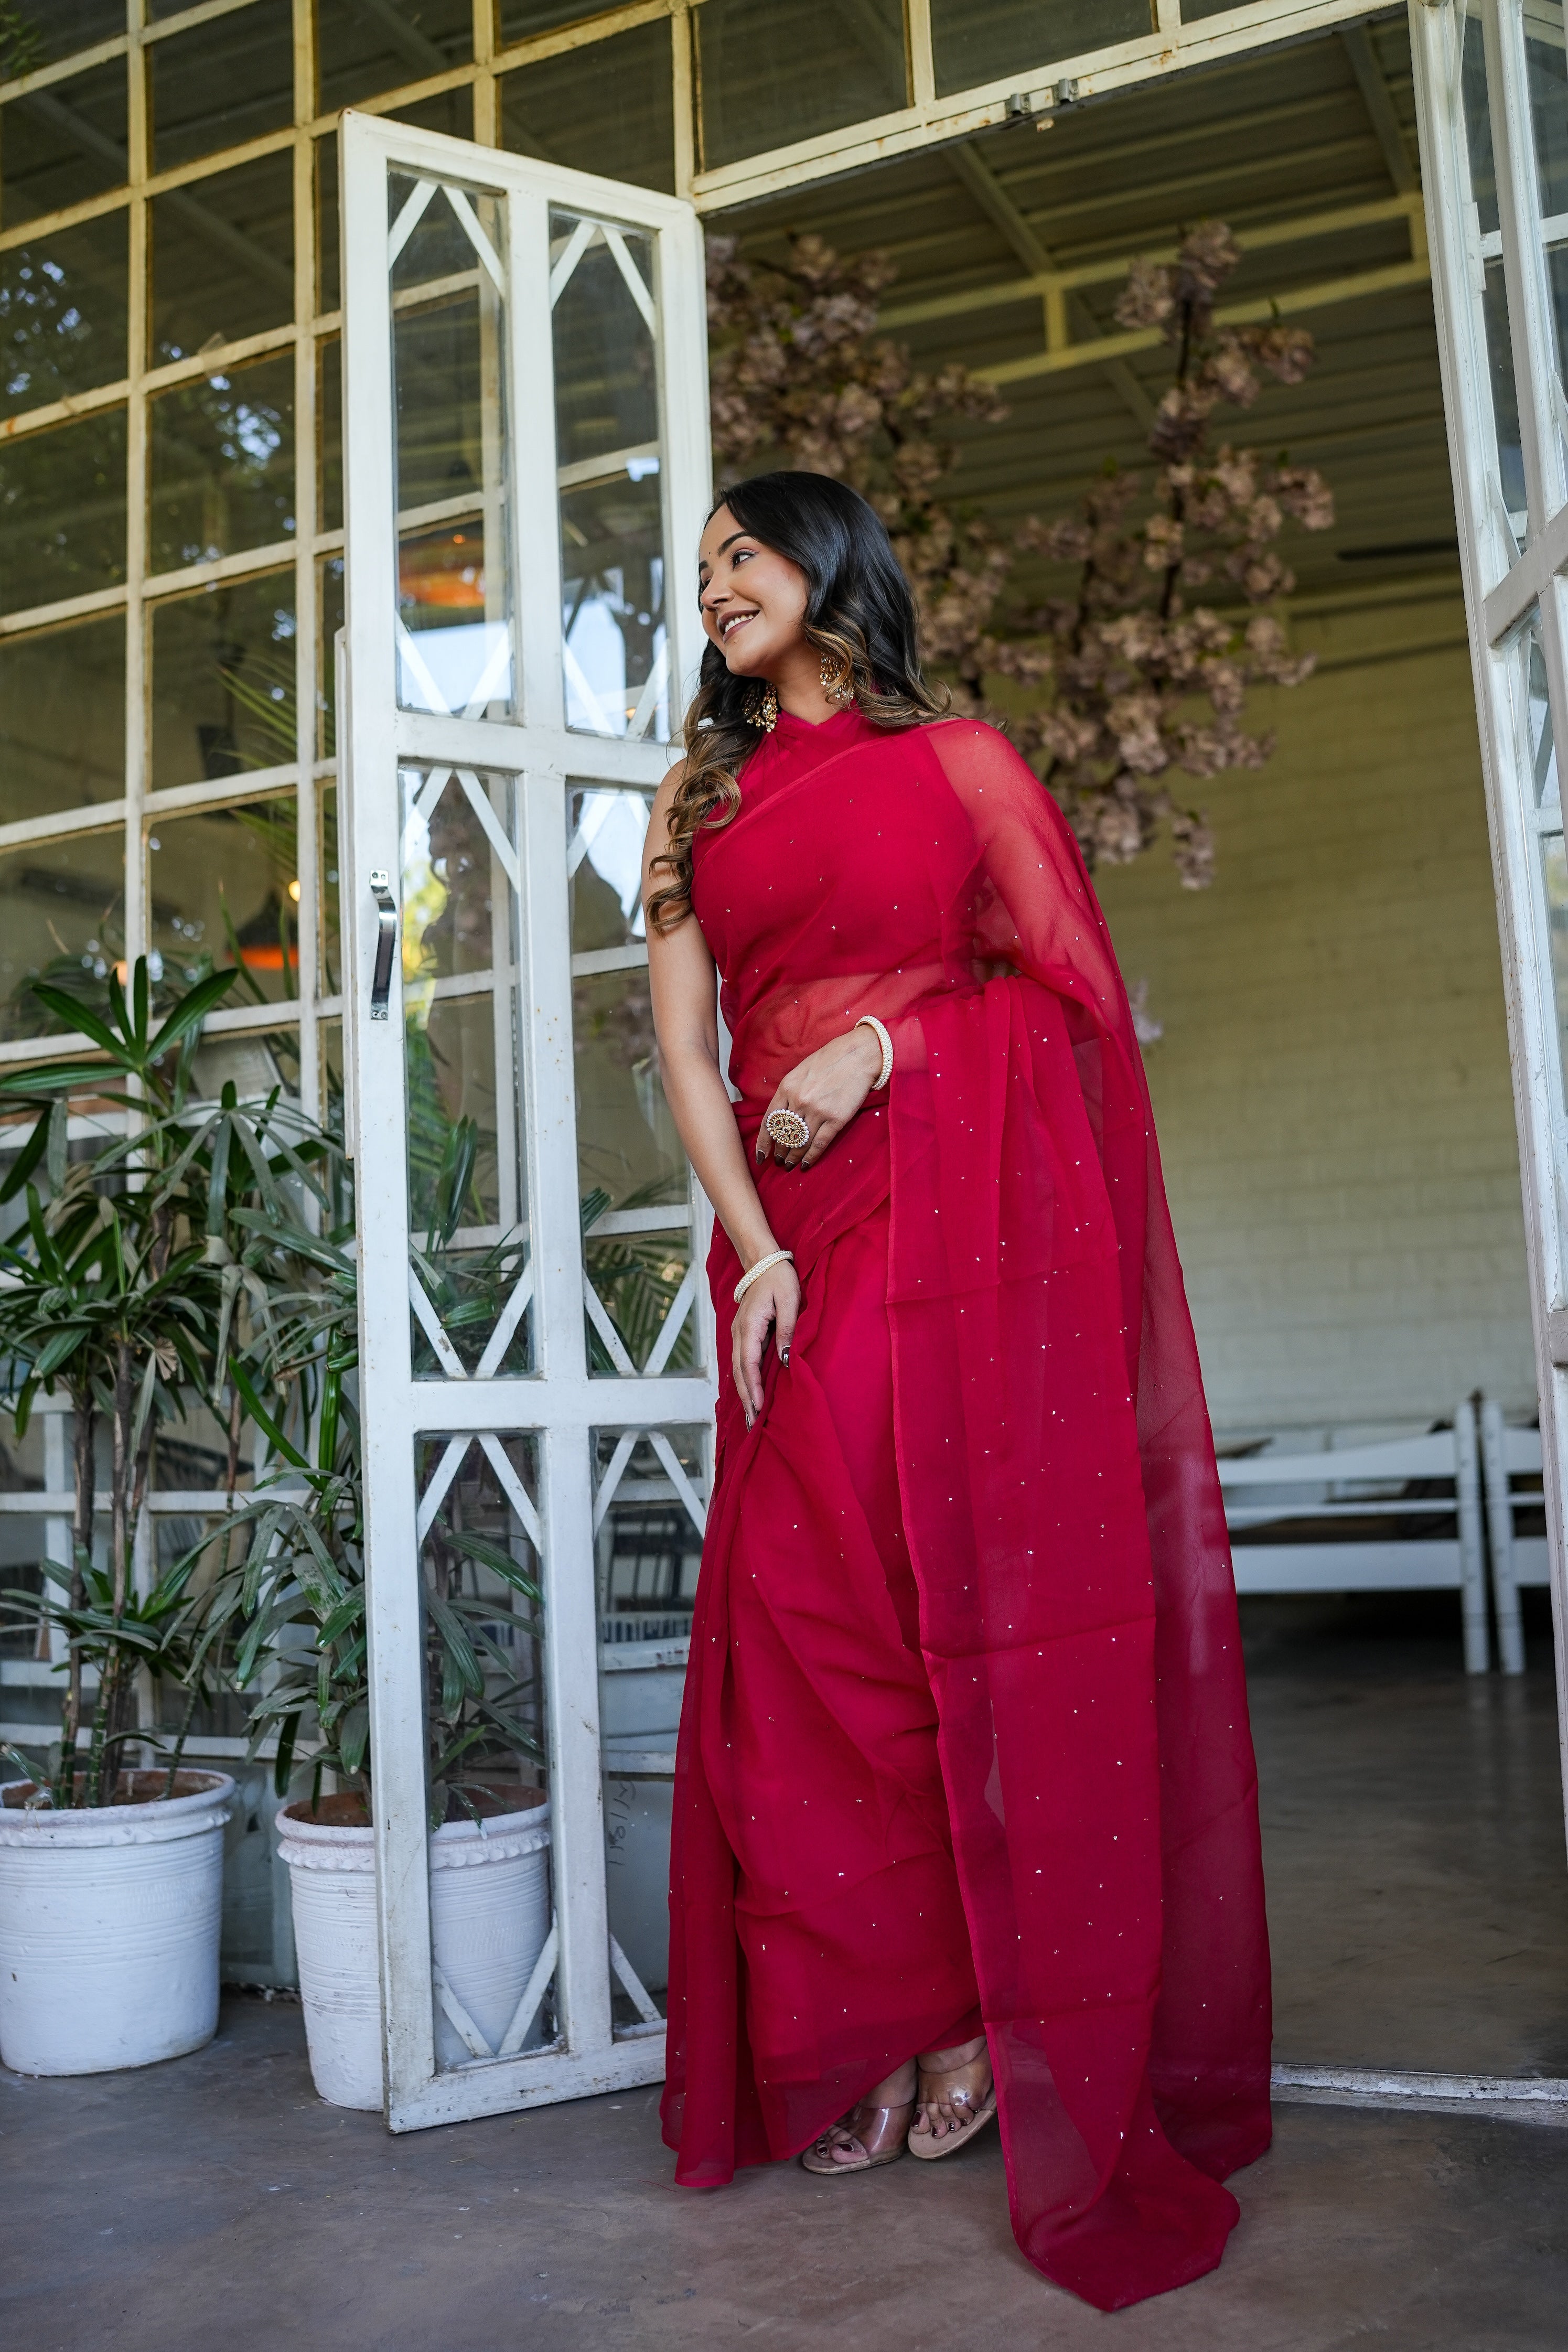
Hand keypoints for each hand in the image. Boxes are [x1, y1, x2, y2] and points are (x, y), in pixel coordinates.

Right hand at [733, 1260, 800, 1423]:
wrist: (764, 1262)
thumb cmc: (780, 1279)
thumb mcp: (790, 1301)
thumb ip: (787, 1330)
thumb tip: (784, 1360)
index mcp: (750, 1325)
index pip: (749, 1362)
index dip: (753, 1386)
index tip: (758, 1406)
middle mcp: (739, 1332)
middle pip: (739, 1370)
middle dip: (745, 1397)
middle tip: (751, 1423)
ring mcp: (738, 1333)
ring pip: (737, 1368)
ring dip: (743, 1392)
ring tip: (749, 1416)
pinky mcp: (743, 1333)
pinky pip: (741, 1361)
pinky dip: (744, 1379)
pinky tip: (749, 1393)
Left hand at [755, 1027, 883, 1171]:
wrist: (858, 1055)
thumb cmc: (830, 1060)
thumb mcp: (800, 1071)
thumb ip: (789, 1092)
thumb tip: (781, 1115)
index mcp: (787, 1088)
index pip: (769, 1122)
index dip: (763, 1142)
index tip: (761, 1155)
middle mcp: (799, 1101)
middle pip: (783, 1135)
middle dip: (779, 1152)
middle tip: (778, 1161)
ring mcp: (817, 1111)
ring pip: (800, 1142)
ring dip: (793, 1157)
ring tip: (789, 1165)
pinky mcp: (836, 1119)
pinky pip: (819, 1144)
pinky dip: (811, 1157)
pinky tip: (805, 1165)